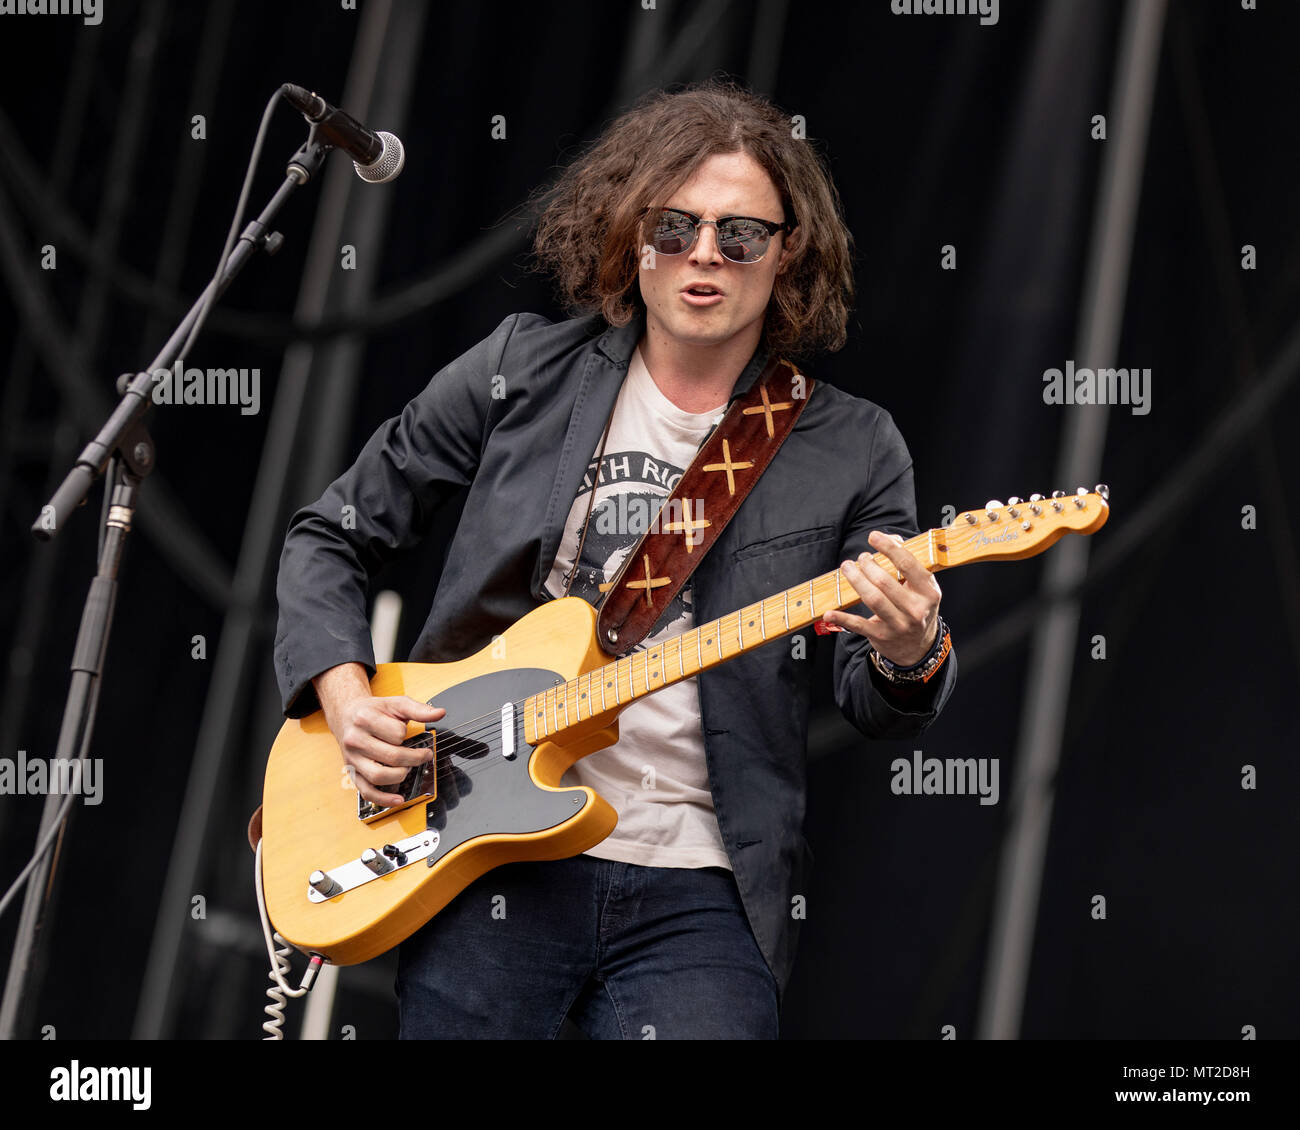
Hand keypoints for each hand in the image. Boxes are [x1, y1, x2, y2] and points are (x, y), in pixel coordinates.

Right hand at [314, 663, 445, 807]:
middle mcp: (356, 740)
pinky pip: (366, 792)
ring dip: (400, 775)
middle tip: (424, 755)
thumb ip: (418, 709)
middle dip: (414, 758)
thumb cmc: (372, 711)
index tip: (410, 733)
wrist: (346, 715)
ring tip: (408, 768)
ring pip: (379, 776)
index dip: (407, 734)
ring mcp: (352, 758)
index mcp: (365, 719)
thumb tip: (440, 713)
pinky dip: (383, 799)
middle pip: (392, 757)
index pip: (397, 734)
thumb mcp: (395, 704)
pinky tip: (398, 799)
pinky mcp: (352, 773)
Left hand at [822, 530, 942, 666]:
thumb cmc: (916, 608)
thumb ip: (908, 563)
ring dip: (855, 580)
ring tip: (847, 567)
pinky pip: (858, 625)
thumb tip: (890, 539)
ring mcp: (898, 624)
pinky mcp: (881, 636)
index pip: (908, 565)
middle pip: (884, 581)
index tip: (873, 537)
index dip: (888, 548)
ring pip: (872, 598)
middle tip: (860, 558)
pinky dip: (842, 618)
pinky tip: (829, 612)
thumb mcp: (921, 587)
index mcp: (929, 592)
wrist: (918, 647)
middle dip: (867, 565)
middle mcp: (916, 609)